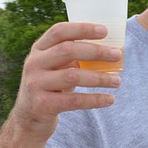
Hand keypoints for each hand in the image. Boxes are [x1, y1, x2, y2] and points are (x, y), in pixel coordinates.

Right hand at [11, 22, 122, 142]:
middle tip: (117, 55)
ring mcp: (35, 84)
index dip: (82, 29)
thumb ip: (74, 57)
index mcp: (39, 49)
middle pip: (67, 50)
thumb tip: (111, 51)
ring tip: (118, 81)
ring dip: (99, 78)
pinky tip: (110, 99)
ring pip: (72, 76)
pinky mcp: (42, 105)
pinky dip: (95, 99)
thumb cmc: (51, 87)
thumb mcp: (56, 68)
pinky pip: (74, 100)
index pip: (59, 31)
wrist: (29, 119)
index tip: (104, 30)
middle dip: (96, 51)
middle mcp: (34, 63)